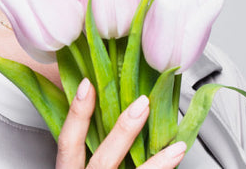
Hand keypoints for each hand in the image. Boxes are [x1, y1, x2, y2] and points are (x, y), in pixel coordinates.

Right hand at [55, 78, 186, 167]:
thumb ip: (86, 154)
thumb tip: (103, 111)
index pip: (67, 143)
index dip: (77, 114)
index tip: (89, 85)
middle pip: (102, 161)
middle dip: (123, 132)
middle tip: (143, 104)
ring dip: (158, 164)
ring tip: (178, 147)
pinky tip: (175, 167)